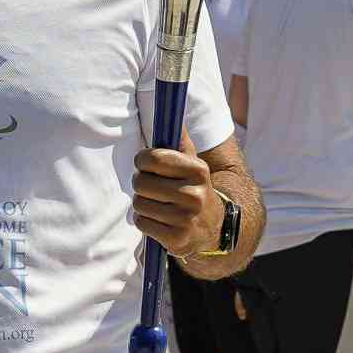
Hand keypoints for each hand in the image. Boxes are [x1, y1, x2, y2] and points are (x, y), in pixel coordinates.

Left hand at [131, 144, 219, 262]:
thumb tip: (170, 113)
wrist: (213, 226)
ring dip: (142, 203)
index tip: (146, 164)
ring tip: (157, 204)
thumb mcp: (192, 163)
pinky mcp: (177, 239)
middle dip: (141, 183)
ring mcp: (186, 219)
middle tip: (152, 187)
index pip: (153, 158)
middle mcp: (195, 195)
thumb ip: (179, 140)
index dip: (142, 160)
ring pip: (139, 204)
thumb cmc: (193, 188)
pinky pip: (142, 224)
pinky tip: (159, 219)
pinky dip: (145, 221)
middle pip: (141, 182)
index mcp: (198, 170)